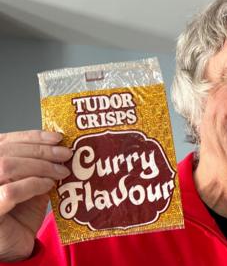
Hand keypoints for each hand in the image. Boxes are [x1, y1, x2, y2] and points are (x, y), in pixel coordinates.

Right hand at [0, 130, 71, 261]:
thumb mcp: (31, 183)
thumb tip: (60, 148)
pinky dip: (34, 184)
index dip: (31, 136)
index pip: (5, 141)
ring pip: (7, 166)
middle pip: (7, 152)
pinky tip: (49, 185)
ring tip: (61, 171)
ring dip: (40, 166)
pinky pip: (11, 192)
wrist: (14, 244)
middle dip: (41, 151)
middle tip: (66, 154)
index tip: (58, 137)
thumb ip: (38, 166)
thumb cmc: (19, 212)